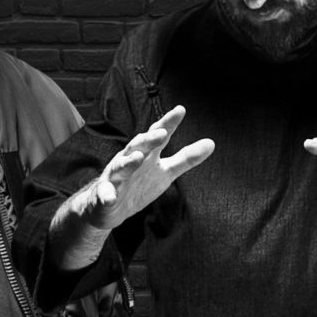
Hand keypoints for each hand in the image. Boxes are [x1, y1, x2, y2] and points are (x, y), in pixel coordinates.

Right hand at [76, 105, 214, 229]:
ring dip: (128, 162)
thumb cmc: (139, 184)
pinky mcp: (105, 194)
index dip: (168, 123)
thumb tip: (211, 143)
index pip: (157, 135)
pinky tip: (110, 197)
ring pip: (120, 166)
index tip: (180, 110)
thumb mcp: (166, 172)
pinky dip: (106, 194)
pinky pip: (105, 194)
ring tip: (138, 158)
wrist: (109, 206)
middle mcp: (129, 160)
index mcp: (146, 154)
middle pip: (138, 146)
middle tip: (162, 133)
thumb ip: (186, 158)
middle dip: (148, 140)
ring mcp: (116, 176)